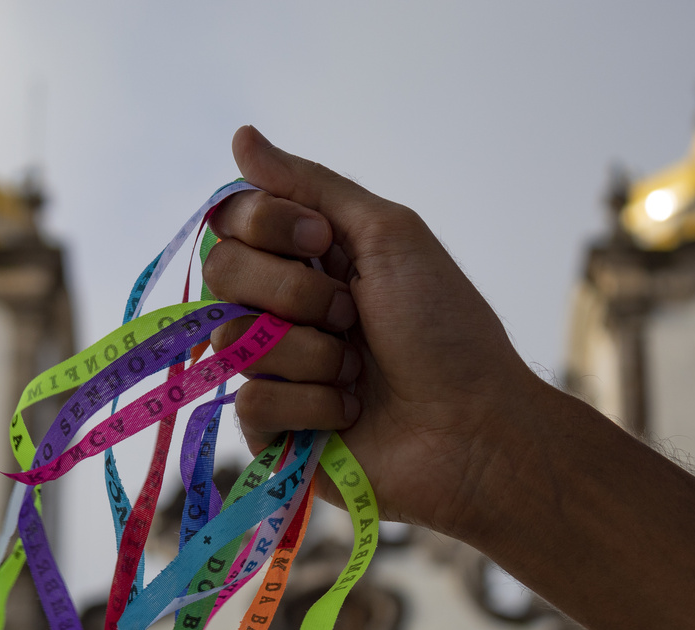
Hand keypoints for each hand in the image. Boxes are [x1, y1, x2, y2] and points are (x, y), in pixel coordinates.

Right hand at [205, 126, 544, 541]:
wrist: (473, 427)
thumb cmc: (444, 329)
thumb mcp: (389, 235)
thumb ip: (311, 185)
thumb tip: (242, 136)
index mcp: (306, 258)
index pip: (232, 220)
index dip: (267, 225)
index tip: (323, 240)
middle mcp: (280, 307)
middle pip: (221, 272)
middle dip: (293, 292)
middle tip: (350, 315)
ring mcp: (272, 368)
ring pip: (231, 340)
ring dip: (310, 353)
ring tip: (357, 371)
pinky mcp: (271, 428)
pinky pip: (249, 400)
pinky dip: (310, 405)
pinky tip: (348, 413)